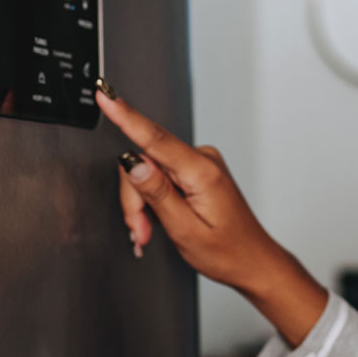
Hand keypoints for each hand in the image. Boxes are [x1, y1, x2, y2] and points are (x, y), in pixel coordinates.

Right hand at [94, 83, 327, 344]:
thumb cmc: (227, 252)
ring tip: (150, 232)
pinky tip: (158, 221)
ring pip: (148, 172)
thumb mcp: (185, 230)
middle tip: (140, 231)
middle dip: (135, 199)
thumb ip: (157, 194)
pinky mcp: (195, 171)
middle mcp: (202, 160)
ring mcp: (199, 164)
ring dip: (142, 204)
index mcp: (202, 172)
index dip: (125, 116)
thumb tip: (133, 162)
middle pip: (144, 163)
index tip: (106, 95)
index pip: (155, 138)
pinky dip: (153, 201)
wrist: (252, 261)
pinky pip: (160, 177)